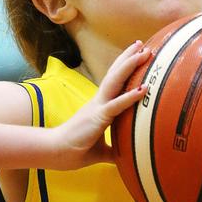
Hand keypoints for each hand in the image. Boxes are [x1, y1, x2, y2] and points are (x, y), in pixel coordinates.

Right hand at [50, 41, 151, 168]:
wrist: (57, 153)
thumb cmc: (76, 151)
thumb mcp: (101, 150)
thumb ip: (113, 151)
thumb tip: (126, 156)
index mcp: (99, 107)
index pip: (113, 82)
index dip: (124, 67)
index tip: (136, 54)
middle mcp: (99, 102)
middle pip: (115, 74)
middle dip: (129, 58)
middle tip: (144, 45)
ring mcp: (98, 108)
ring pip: (116, 81)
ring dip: (130, 66)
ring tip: (145, 53)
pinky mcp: (98, 118)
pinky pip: (116, 105)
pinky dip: (130, 96)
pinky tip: (144, 88)